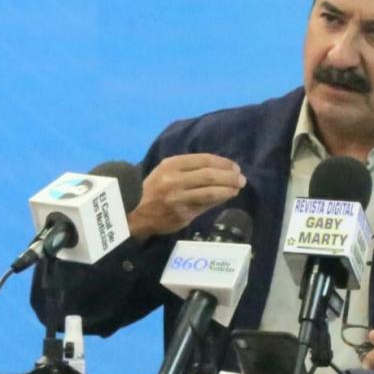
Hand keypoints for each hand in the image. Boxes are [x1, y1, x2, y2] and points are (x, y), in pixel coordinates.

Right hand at [127, 153, 245, 241]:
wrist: (133, 211)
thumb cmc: (153, 188)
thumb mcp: (166, 171)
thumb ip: (189, 169)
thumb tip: (220, 169)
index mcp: (171, 165)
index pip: (204, 160)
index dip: (223, 162)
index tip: (234, 166)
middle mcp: (175, 180)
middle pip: (210, 175)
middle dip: (229, 176)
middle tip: (241, 178)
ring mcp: (179, 198)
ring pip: (211, 192)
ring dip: (228, 189)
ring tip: (237, 188)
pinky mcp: (183, 214)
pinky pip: (206, 205)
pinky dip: (219, 200)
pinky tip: (227, 197)